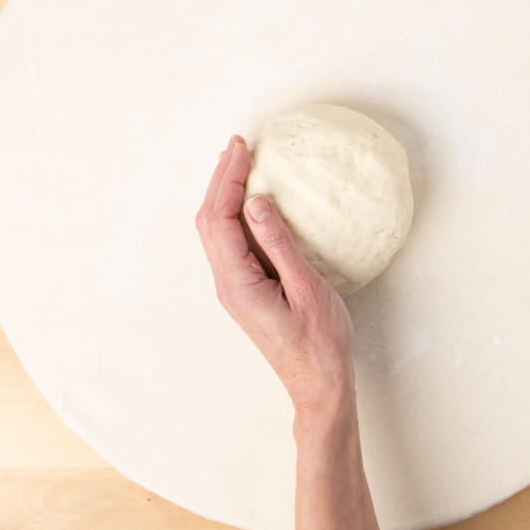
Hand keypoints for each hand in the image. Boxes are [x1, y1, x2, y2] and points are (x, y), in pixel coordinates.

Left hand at [196, 135, 355, 414]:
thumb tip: (256, 202)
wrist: (318, 384)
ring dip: (224, 194)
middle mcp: (228, 283)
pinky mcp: (247, 288)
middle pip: (210, 221)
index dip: (228, 179)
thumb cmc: (319, 343)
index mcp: (238, 282)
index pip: (220, 219)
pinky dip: (235, 214)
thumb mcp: (306, 288)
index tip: (242, 147)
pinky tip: (251, 201)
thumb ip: (279, 244)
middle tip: (238, 146)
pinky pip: (232, 242)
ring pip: (217, 231)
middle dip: (220, 179)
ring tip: (240, 163)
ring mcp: (235, 287)